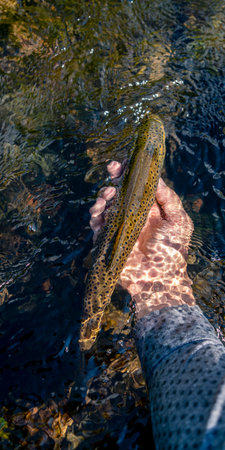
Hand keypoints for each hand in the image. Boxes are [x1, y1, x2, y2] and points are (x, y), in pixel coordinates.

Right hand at [90, 161, 194, 318]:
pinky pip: (96, 225)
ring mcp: (119, 228)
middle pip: (117, 194)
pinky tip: (97, 212)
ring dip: (101, 198)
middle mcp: (132, 215)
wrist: (159, 281)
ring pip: (104, 207)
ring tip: (104, 198)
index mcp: (149, 209)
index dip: (126, 175)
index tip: (119, 165)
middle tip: (110, 180)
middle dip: (111, 184)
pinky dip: (94, 216)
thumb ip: (168, 198)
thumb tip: (155, 176)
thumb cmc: (172, 251)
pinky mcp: (108, 241)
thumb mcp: (178, 221)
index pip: (135, 187)